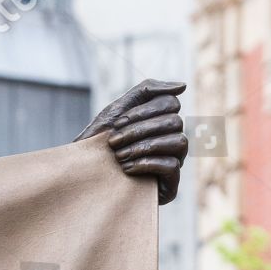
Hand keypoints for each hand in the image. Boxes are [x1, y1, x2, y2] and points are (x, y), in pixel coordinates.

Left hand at [75, 78, 187, 204]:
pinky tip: (126, 168)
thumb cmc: (101, 142)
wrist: (86, 175)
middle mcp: (174, 139)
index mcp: (163, 120)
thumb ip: (146, 91)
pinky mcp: (172, 183)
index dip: (144, 111)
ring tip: (119, 156)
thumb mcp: (118, 111)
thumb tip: (183, 86)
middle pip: (174, 122)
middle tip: (114, 142)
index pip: (171, 102)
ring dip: (144, 146)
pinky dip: (147, 164)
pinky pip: (172, 166)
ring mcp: (175, 160)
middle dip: (139, 130)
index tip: (117, 123)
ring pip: (179, 141)